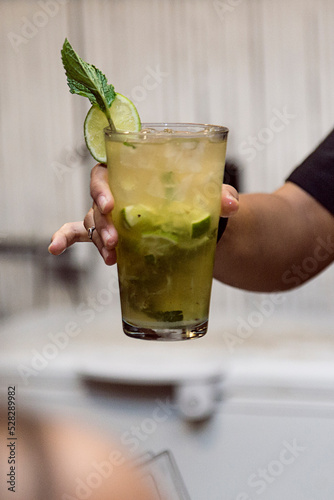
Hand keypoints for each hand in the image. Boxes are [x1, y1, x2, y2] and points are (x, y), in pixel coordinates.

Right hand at [48, 163, 238, 264]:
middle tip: (116, 239)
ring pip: (92, 223)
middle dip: (101, 221)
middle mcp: (118, 192)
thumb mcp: (210, 197)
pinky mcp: (114, 235)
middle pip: (96, 202)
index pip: (107, 173)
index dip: (102, 188)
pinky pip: (83, 235)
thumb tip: (232, 204)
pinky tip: (53, 249)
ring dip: (98, 240)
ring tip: (112, 257)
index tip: (112, 206)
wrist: (198, 226)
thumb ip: (220, 195)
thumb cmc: (197, 202)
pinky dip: (67, 238)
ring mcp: (112, 215)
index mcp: (134, 174)